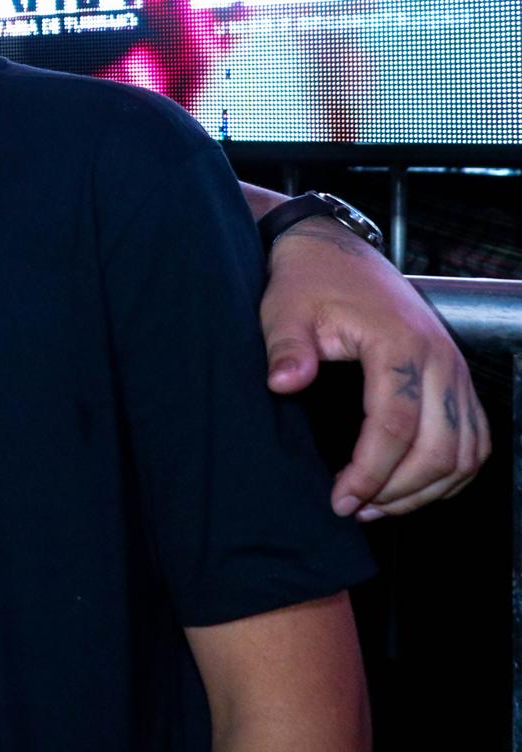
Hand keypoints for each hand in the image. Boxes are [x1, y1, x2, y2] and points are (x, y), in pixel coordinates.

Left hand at [260, 221, 488, 518]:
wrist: (334, 249)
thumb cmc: (308, 282)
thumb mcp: (283, 309)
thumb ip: (286, 349)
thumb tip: (283, 385)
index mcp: (400, 344)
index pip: (395, 426)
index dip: (370, 472)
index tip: (340, 499)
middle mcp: (441, 359)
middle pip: (439, 449)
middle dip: (398, 491)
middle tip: (354, 508)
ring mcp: (455, 369)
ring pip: (465, 452)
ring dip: (427, 489)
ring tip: (377, 505)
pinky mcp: (457, 377)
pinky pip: (475, 438)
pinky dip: (452, 471)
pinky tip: (413, 486)